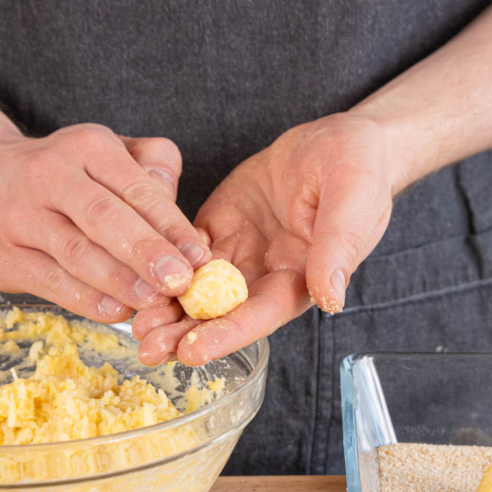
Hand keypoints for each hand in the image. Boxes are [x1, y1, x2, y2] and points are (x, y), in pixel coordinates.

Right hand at [0, 123, 210, 322]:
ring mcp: (21, 215)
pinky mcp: (1, 253)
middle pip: (106, 217)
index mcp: (87, 147)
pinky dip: (83, 298)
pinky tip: (114, 312)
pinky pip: (49, 279)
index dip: (172, 225)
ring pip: (76, 251)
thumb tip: (174, 196)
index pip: (136, 188)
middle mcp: (51, 174)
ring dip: (118, 280)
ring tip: (153, 301)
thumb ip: (148, 167)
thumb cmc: (57, 173)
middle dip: (147, 251)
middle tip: (180, 281)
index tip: (201, 256)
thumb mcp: (100, 152)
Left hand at [132, 113, 397, 364]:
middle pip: (220, 313)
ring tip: (132, 327)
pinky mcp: (218, 227)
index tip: (192, 351)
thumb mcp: (354, 200)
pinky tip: (132, 278)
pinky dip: (159, 266)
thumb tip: (330, 297)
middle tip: (146, 348)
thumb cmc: (359, 171)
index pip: (259, 315)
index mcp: (301, 278)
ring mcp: (239, 253)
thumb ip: (338, 248)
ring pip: (195, 290)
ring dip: (166, 309)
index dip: (226, 334)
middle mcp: (265, 275)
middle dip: (183, 333)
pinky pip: (183, 251)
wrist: (340, 140)